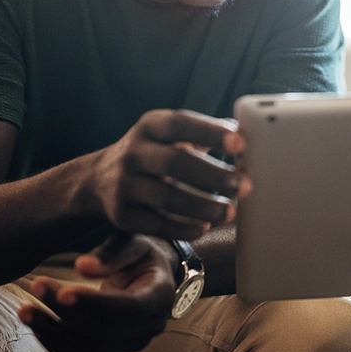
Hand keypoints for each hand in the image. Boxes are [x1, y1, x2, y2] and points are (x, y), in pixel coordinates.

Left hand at [18, 232, 176, 351]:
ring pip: (90, 349)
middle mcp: (151, 325)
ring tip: (25, 309)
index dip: (96, 303)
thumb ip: (111, 253)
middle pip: (104, 330)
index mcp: (161, 294)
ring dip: (54, 332)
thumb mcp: (132, 241)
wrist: (148, 272)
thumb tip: (81, 266)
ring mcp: (132, 343)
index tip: (64, 290)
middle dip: (66, 311)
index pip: (130, 307)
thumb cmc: (139, 251)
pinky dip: (56, 344)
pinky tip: (36, 324)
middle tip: (37, 284)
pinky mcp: (113, 351)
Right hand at [91, 109, 249, 240]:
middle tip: (244, 186)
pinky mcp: (122, 215)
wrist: (102, 179)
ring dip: (204, 207)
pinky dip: (184, 228)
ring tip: (229, 212)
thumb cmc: (156, 153)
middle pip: (175, 163)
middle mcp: (133, 152)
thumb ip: (208, 135)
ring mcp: (124, 184)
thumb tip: (248, 140)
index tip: (240, 143)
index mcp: (150, 125)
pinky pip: (156, 225)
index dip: (210, 133)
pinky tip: (204, 226)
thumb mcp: (173, 136)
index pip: (180, 124)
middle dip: (213, 176)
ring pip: (166, 197)